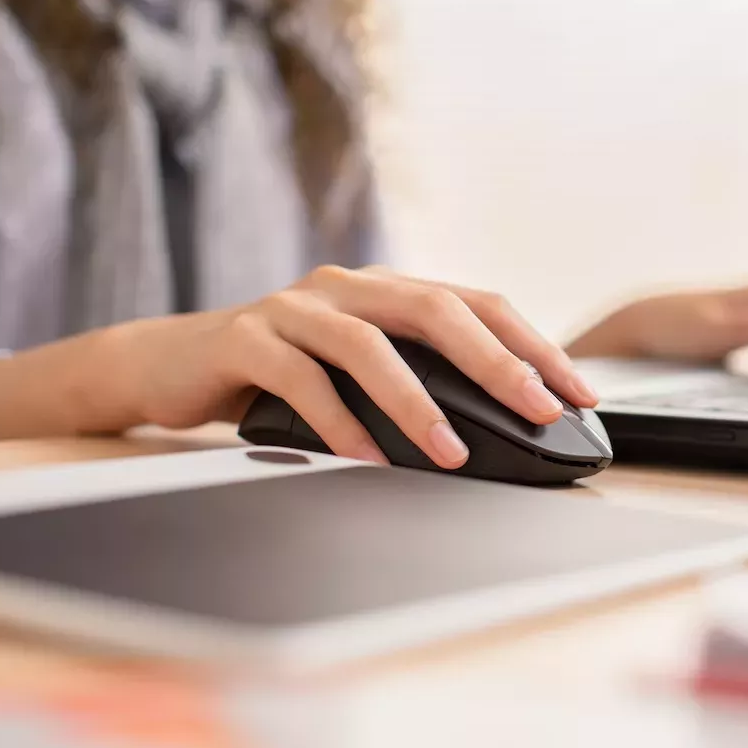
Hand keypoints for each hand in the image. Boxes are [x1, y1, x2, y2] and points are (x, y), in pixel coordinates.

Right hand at [0, 266, 598, 467]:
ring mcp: (294, 307)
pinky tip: (365, 459)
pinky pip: (301, 377)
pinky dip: (338, 422)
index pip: (481, 305)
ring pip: (369, 344)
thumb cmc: (281, 376)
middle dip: (498, 362)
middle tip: (538, 410)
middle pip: (438, 310)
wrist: (168, 364)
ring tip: (451, 454)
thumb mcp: (360, 372)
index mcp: (389, 290)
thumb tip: (504, 428)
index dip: (535, 345)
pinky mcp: (244, 337)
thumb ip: (420, 381)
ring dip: (417, 403)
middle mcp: (349, 287)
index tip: (579, 393)